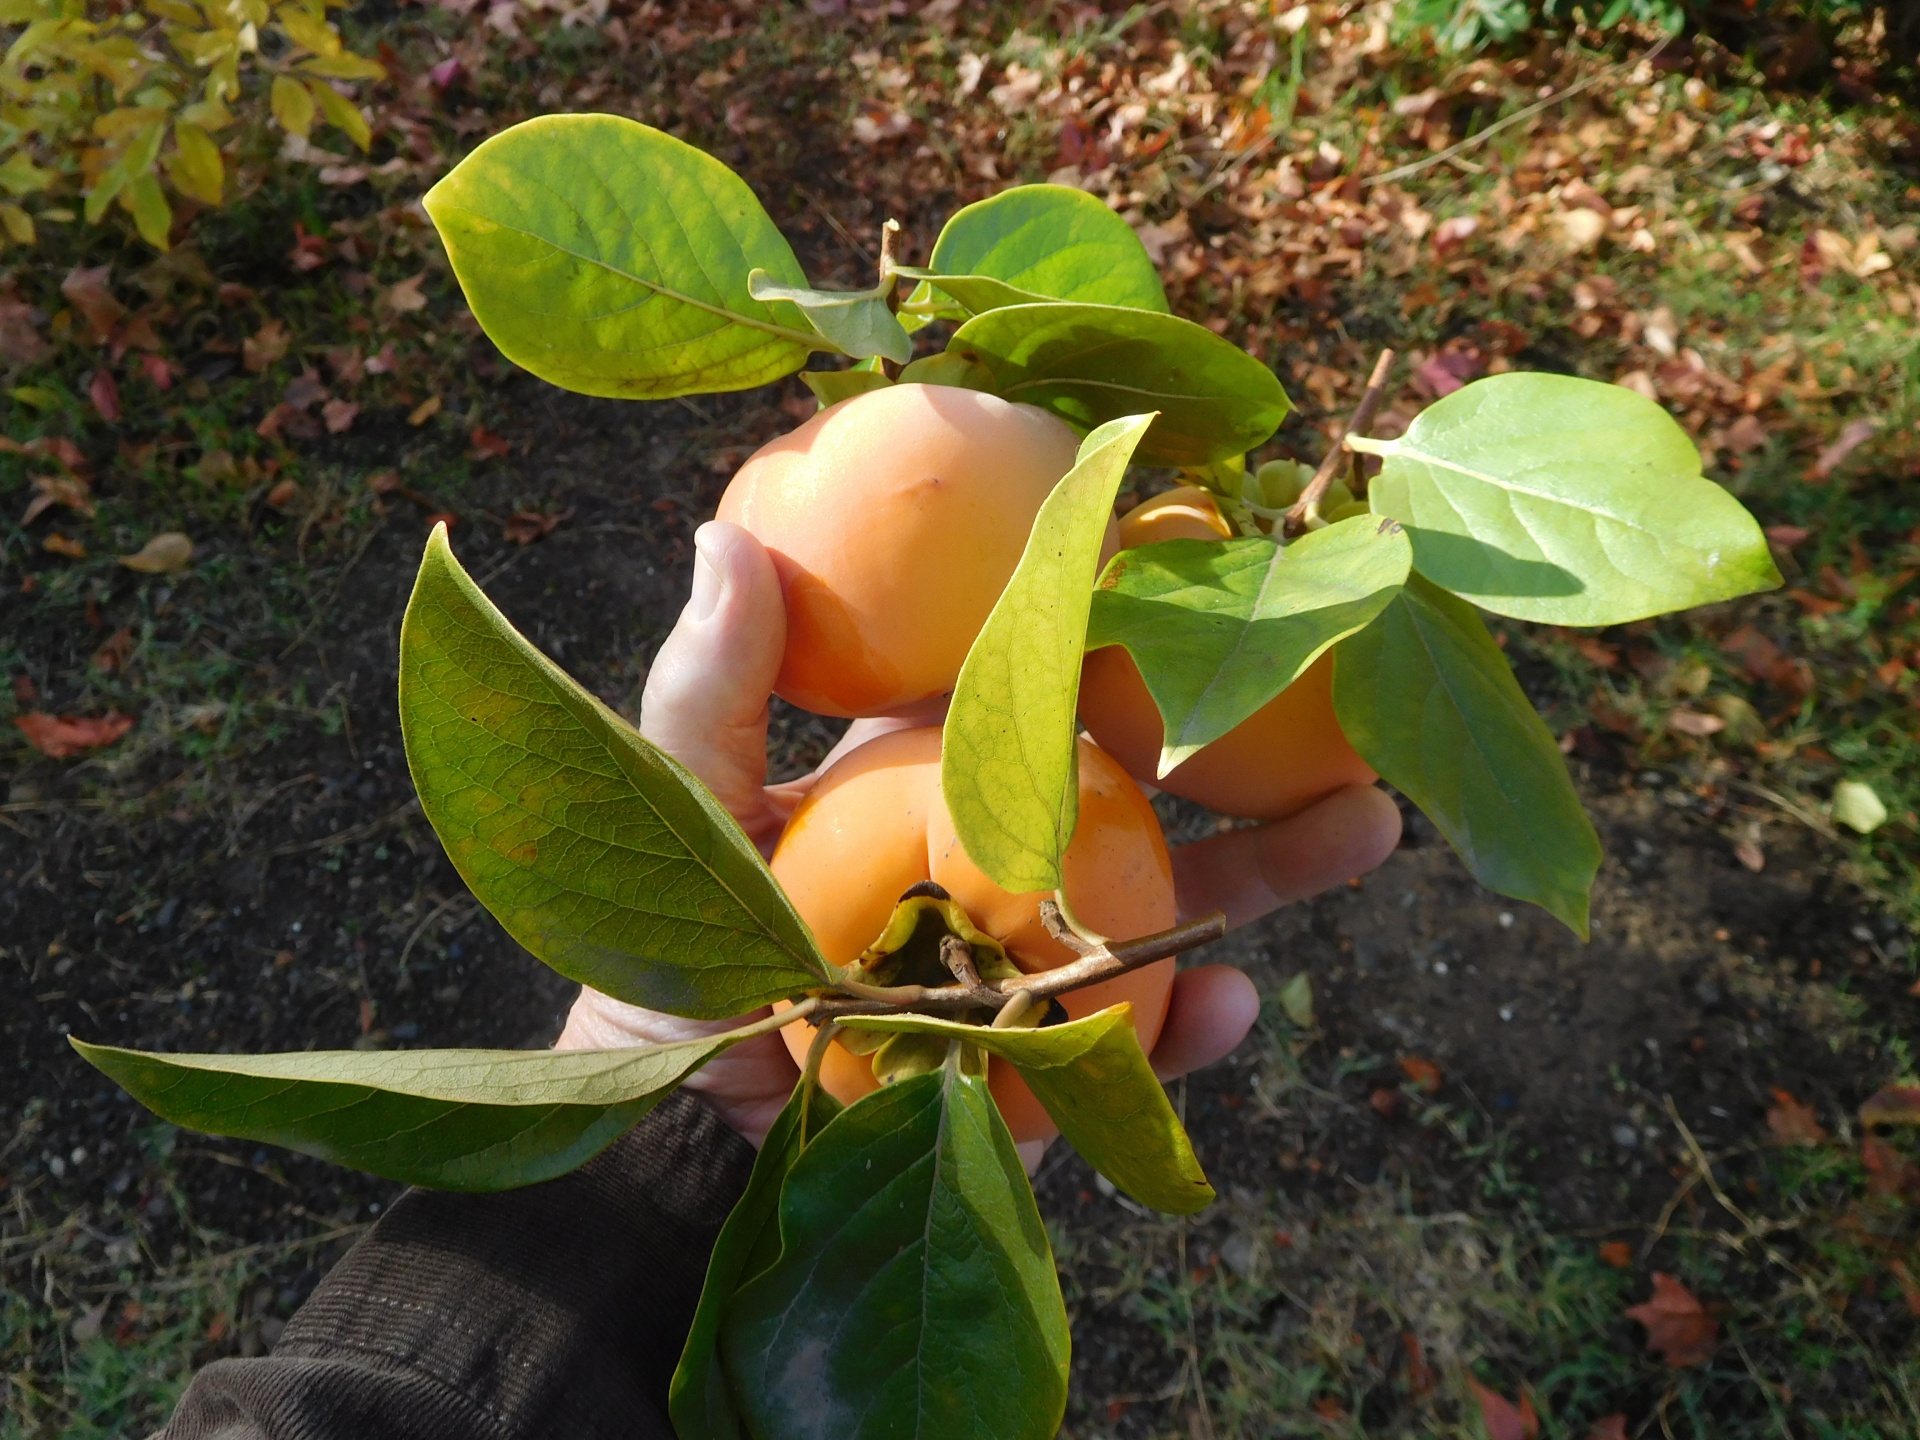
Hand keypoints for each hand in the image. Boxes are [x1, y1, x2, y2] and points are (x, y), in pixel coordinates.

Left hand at [557, 521, 1401, 1148]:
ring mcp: (1033, 955)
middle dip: (1246, 741)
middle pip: (1141, 784)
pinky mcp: (1047, 1060)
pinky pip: (1137, 1038)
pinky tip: (1233, 1003)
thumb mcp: (677, 812)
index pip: (1039, 685)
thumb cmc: (664, 961)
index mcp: (926, 770)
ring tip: (1367, 827)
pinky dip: (1188, 1024)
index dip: (1123, 629)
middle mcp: (998, 850)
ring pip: (1175, 900)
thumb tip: (727, 539)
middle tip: (1341, 685)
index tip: (1206, 567)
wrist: (674, 1140)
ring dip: (1273, 869)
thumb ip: (708, 691)